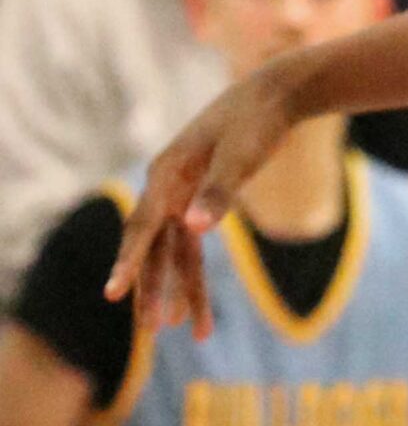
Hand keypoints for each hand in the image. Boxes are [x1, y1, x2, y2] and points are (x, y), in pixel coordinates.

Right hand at [106, 65, 297, 335]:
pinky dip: (193, 275)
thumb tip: (194, 226)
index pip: (142, 226)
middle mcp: (167, 186)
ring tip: (181, 330)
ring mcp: (182, 194)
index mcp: (167, 172)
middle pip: (153, 246)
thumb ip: (219, 192)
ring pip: (174, 252)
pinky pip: (190, 246)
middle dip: (153, 287)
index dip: (127, 262)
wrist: (276, 94)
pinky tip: (192, 307)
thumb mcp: (240, 155)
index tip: (112, 294)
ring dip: (178, 289)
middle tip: (152, 330)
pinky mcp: (200, 200)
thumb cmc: (256, 121)